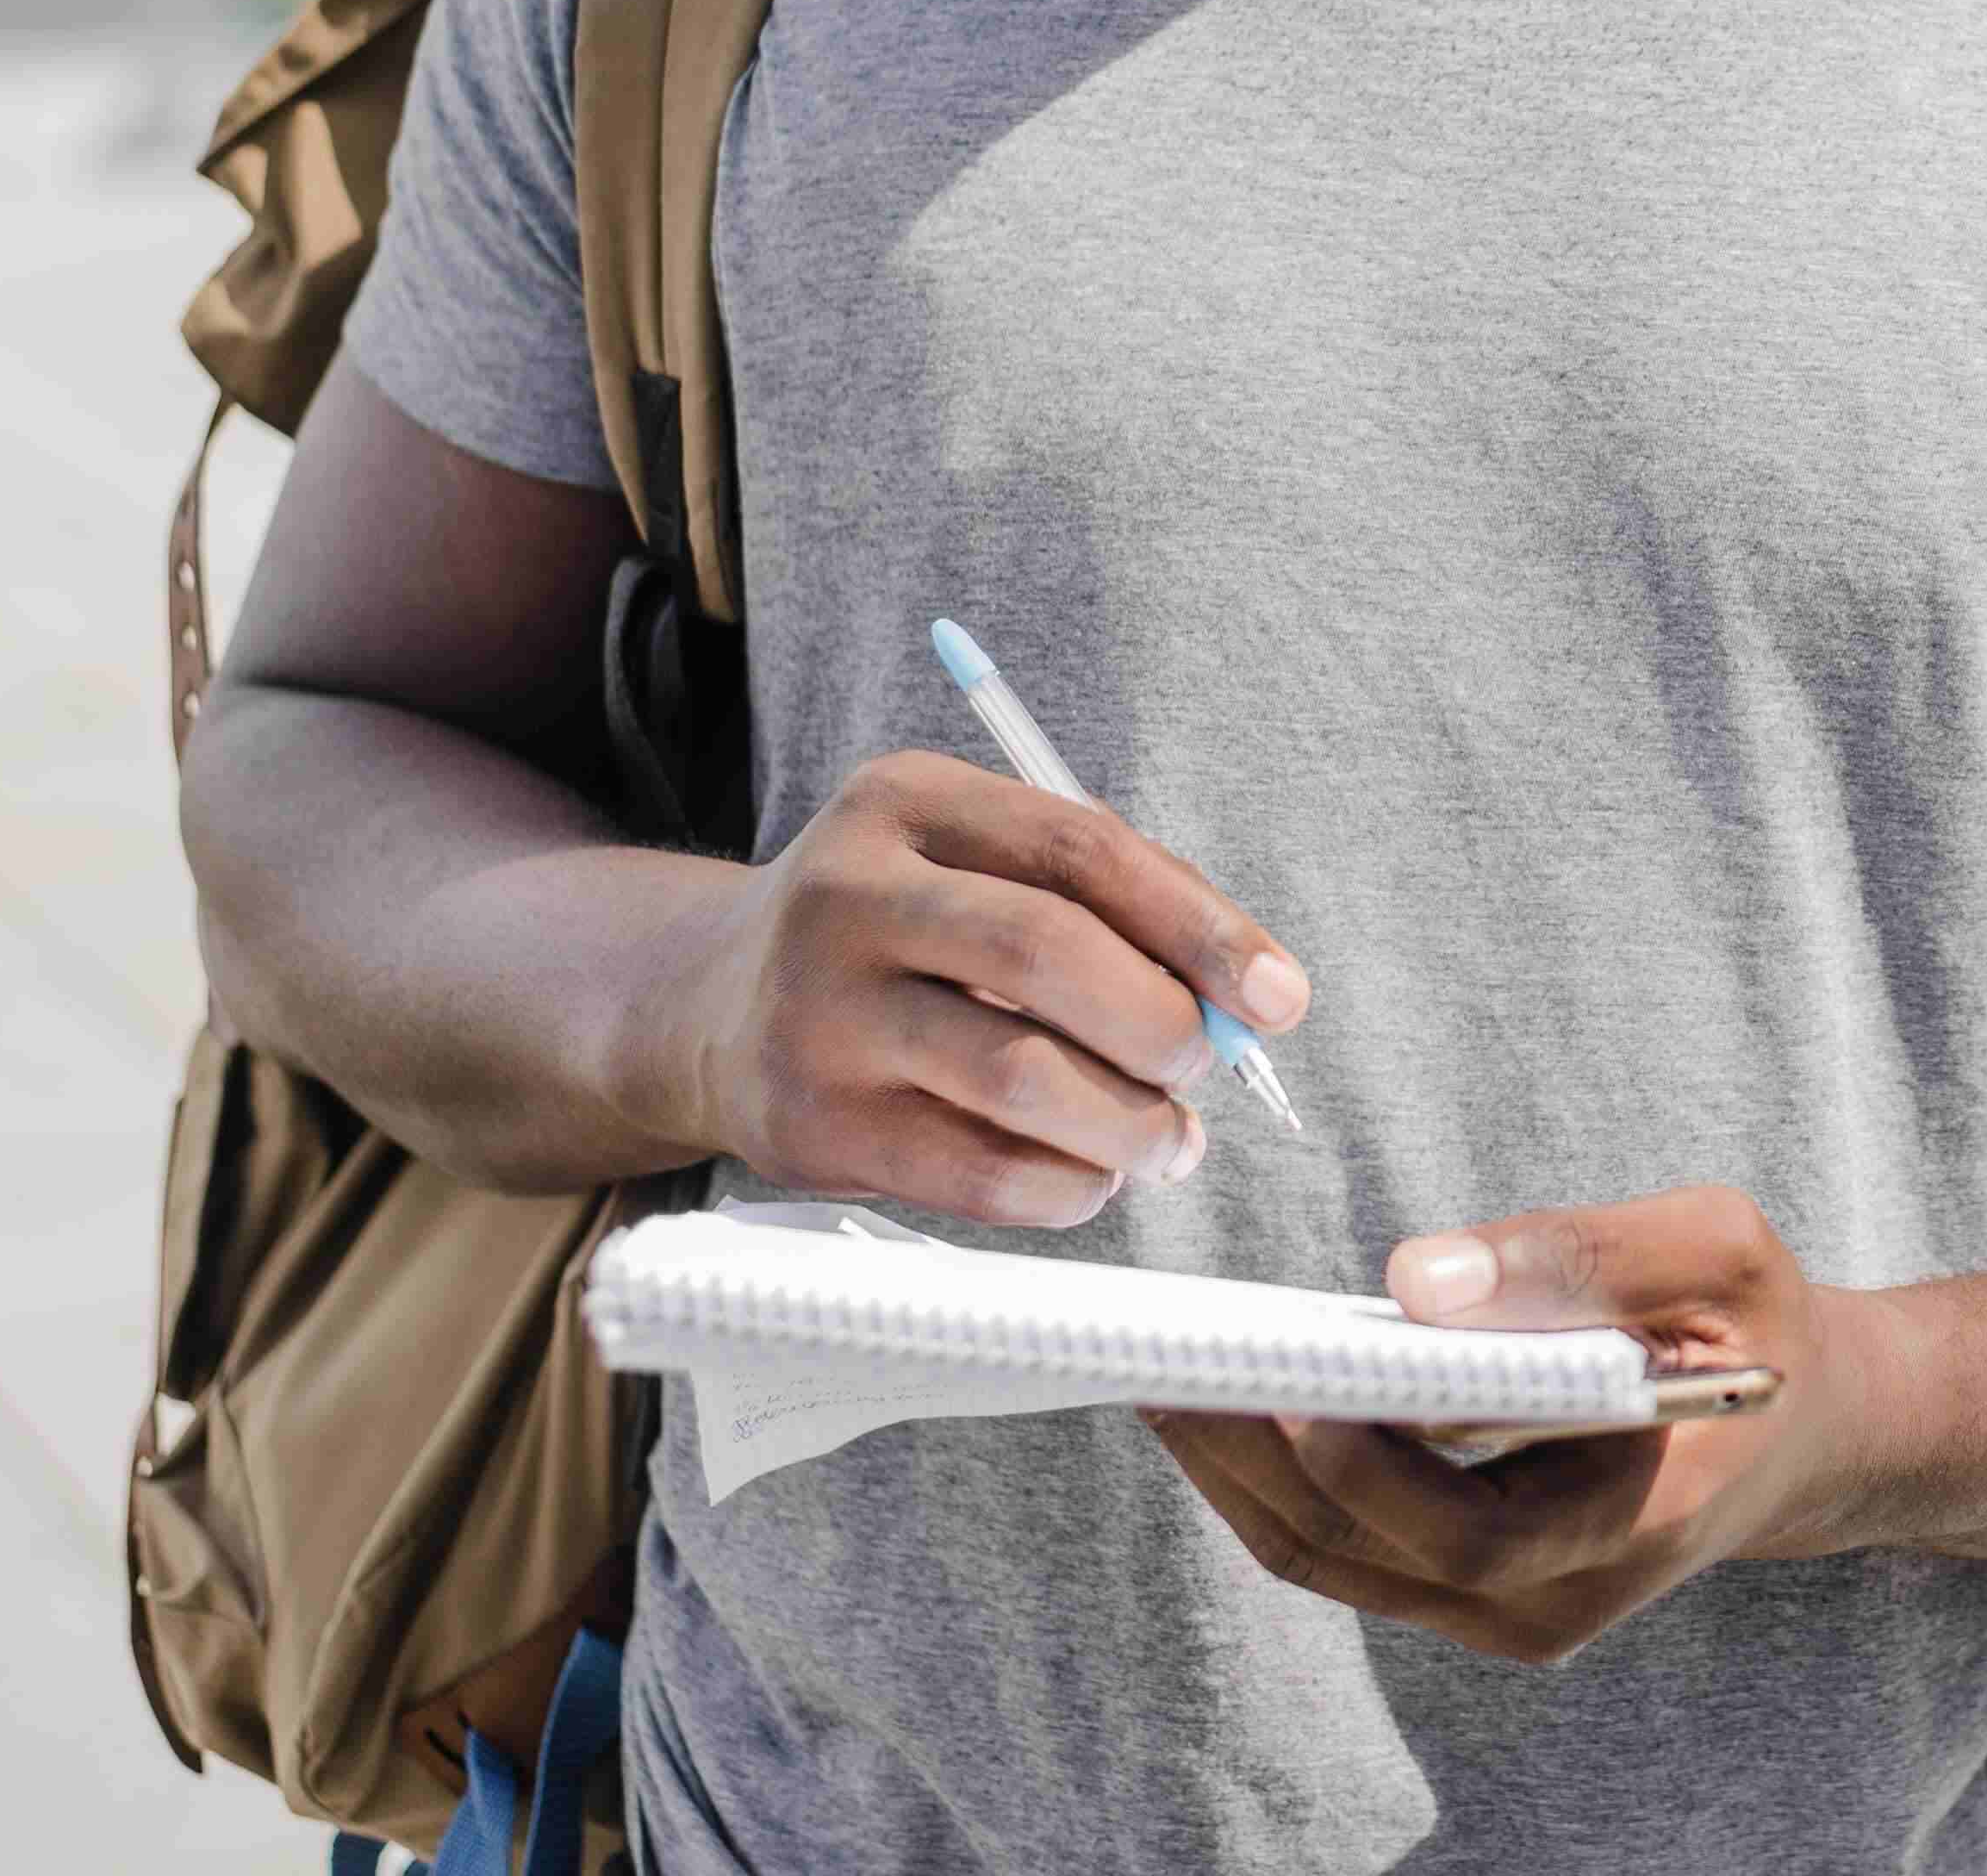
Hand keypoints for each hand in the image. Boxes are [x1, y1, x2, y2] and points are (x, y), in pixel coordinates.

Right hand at [634, 749, 1306, 1227]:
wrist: (707, 1006)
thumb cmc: (901, 932)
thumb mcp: (976, 861)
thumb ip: (1113, 904)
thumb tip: (1253, 999)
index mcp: (906, 800)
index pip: (1082, 848)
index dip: (1200, 927)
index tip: (1279, 995)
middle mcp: (846, 894)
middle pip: (1049, 955)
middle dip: (1164, 1026)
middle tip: (1206, 1069)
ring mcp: (817, 1014)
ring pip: (1021, 1077)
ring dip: (1130, 1123)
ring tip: (1167, 1139)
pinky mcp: (809, 1125)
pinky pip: (976, 1173)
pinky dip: (1066, 1186)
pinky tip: (1090, 1175)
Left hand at [1146, 1184, 1904, 1664]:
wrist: (1797, 1426)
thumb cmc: (1754, 1319)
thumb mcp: (1713, 1248)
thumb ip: (1577, 1254)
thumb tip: (1411, 1283)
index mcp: (1638, 1521)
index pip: (1464, 1532)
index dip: (1357, 1464)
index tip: (1277, 1370)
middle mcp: (1559, 1599)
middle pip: (1365, 1554)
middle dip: (1248, 1458)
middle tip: (1162, 1357)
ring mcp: (1507, 1614)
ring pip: (1332, 1562)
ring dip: (1234, 1472)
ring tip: (1159, 1372)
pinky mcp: (1465, 1593)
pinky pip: (1343, 1550)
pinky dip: (1268, 1479)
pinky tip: (1217, 1400)